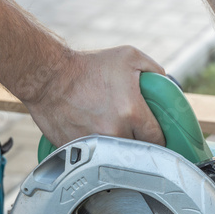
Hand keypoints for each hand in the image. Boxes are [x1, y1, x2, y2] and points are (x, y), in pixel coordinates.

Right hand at [23, 45, 165, 146]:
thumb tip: (167, 84)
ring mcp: (95, 144)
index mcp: (132, 112)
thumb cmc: (88, 65)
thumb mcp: (129, 56)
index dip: (161, 139)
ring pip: (118, 157)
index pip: (159, 139)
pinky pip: (95, 156)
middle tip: (137, 135)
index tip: (159, 137)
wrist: (48, 76)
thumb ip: (154, 70)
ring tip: (114, 134)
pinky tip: (94, 135)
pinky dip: (98, 150)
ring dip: (120, 149)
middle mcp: (115, 131)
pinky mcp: (78, 150)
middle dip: (140, 144)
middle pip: (139, 151)